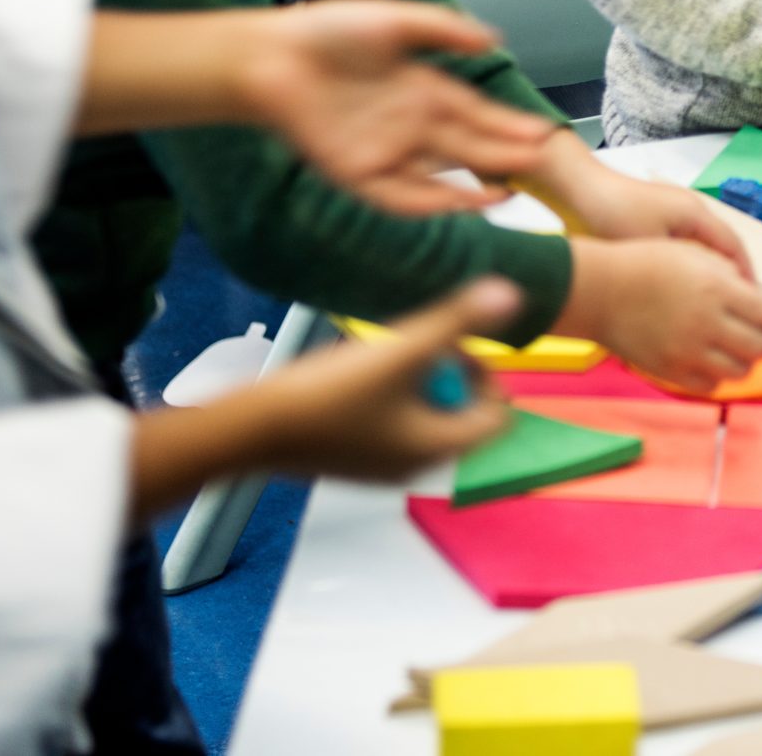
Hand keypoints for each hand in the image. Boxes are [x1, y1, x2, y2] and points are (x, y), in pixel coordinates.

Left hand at [235, 0, 553, 212]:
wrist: (270, 56)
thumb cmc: (326, 32)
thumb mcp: (395, 20)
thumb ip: (445, 29)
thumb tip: (495, 39)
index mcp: (422, 89)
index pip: (476, 112)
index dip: (509, 124)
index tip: (543, 133)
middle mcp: (410, 124)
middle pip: (468, 145)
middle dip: (505, 154)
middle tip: (543, 163)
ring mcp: (385, 150)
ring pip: (442, 174)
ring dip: (476, 185)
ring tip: (511, 191)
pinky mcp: (357, 172)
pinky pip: (402, 194)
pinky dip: (434, 202)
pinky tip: (462, 203)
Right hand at [246, 278, 518, 481]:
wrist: (252, 430)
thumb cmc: (328, 394)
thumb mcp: (402, 350)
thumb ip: (456, 321)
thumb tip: (509, 294)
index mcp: (438, 449)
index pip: (496, 416)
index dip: (486, 375)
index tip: (455, 345)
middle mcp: (416, 467)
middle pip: (461, 416)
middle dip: (449, 374)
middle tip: (419, 343)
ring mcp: (382, 467)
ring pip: (424, 417)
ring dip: (417, 382)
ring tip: (387, 354)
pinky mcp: (352, 459)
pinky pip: (392, 425)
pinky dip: (389, 396)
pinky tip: (357, 372)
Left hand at [516, 132, 752, 279]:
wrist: (582, 188)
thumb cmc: (613, 214)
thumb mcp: (649, 248)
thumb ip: (679, 270)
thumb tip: (704, 294)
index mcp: (695, 214)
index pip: (734, 246)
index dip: (746, 275)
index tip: (750, 300)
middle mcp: (691, 208)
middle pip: (723, 244)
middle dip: (732, 274)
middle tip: (735, 304)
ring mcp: (675, 210)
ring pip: (704, 244)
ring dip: (711, 269)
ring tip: (713, 297)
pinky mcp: (658, 215)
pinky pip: (687, 240)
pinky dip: (693, 261)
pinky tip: (683, 280)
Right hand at [560, 238, 761, 391]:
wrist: (599, 291)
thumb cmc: (641, 265)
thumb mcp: (692, 254)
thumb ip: (727, 275)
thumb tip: (753, 295)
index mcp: (716, 289)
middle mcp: (707, 323)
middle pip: (761, 347)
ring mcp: (689, 351)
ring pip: (740, 371)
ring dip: (745, 361)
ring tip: (738, 351)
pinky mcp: (671, 371)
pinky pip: (710, 385)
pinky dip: (717, 376)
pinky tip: (710, 361)